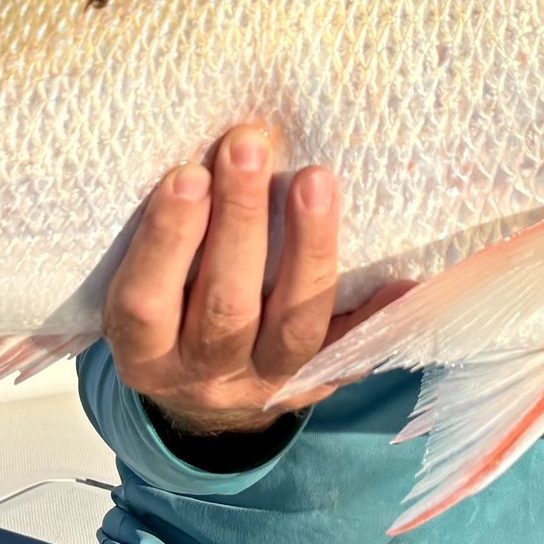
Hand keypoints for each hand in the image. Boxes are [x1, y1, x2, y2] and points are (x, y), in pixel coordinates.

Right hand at [102, 125, 366, 435]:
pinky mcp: (315, 381)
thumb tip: (193, 159)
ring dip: (308, 249)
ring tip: (316, 180)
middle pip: (225, 307)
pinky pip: (352, 353)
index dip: (167, 240)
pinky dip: (378, 317)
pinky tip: (404, 282)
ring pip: (292, 327)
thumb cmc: (166, 310)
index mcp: (142, 351)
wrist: (202, 397)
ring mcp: (264, 383)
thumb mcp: (139, 290)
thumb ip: (155, 239)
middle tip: (248, 147)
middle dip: (240, 223)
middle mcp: (201, 374)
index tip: (188, 174)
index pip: (146, 303)